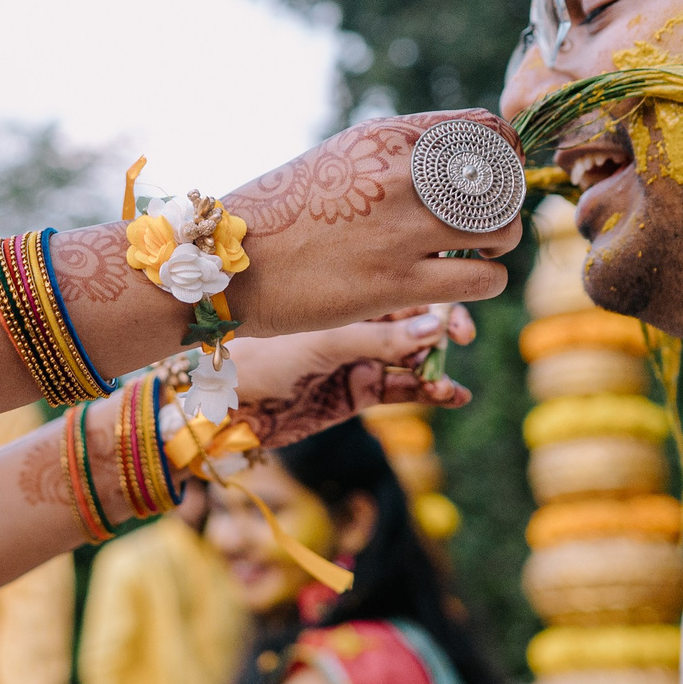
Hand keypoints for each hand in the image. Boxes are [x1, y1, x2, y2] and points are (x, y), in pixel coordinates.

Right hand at [221, 113, 520, 335]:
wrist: (233, 263)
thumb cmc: (288, 211)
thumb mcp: (344, 158)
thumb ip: (403, 153)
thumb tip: (470, 159)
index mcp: (388, 138)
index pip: (487, 131)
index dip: (507, 155)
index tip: (501, 175)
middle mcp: (401, 176)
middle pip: (503, 182)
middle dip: (505, 204)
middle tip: (488, 221)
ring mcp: (402, 231)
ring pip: (502, 230)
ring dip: (501, 243)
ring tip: (480, 251)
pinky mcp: (399, 284)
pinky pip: (485, 280)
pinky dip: (487, 281)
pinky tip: (464, 281)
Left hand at [228, 307, 476, 446]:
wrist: (224, 404)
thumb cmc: (260, 354)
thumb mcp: (321, 341)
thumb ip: (379, 338)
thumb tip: (438, 329)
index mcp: (347, 287)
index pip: (404, 280)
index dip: (433, 289)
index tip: (451, 302)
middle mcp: (359, 316)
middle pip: (417, 317)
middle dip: (443, 327)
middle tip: (458, 337)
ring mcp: (362, 354)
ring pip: (416, 355)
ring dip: (437, 364)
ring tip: (445, 381)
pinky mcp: (360, 390)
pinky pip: (405, 389)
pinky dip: (431, 391)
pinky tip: (454, 395)